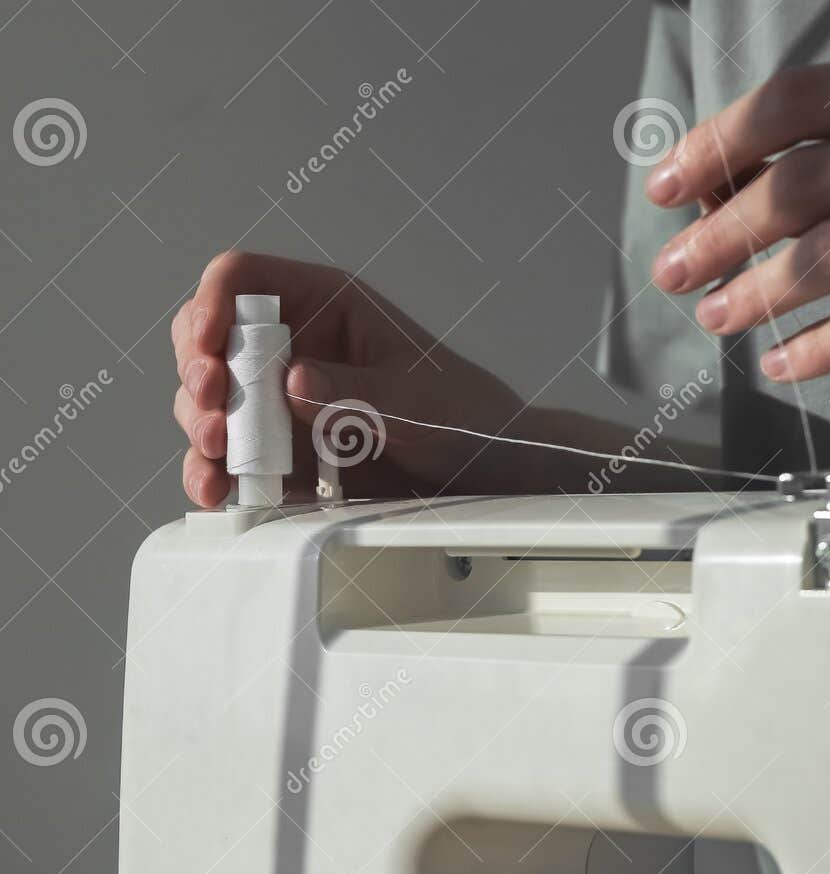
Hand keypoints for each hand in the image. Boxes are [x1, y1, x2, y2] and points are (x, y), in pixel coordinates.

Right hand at [170, 252, 523, 505]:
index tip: (209, 345)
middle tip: (214, 408)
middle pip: (207, 340)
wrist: (483, 470)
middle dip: (198, 373)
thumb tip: (294, 381)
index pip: (242, 280)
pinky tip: (219, 488)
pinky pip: (229, 459)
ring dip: (202, 427)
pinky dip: (215, 474)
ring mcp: (278, 402)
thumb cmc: (462, 413)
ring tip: (220, 452)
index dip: (213, 303)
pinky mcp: (279, 453)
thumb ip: (361, 391)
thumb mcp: (420, 400)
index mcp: (323, 305)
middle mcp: (290, 347)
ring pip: (209, 402)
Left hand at [645, 56, 829, 389]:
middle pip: (802, 177)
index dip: (720, 141)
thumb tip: (748, 200)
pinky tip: (781, 364)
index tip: (667, 183)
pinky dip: (819, 349)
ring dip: (753, 292)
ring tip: (712, 317)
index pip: (802, 100)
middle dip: (717, 229)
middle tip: (668, 268)